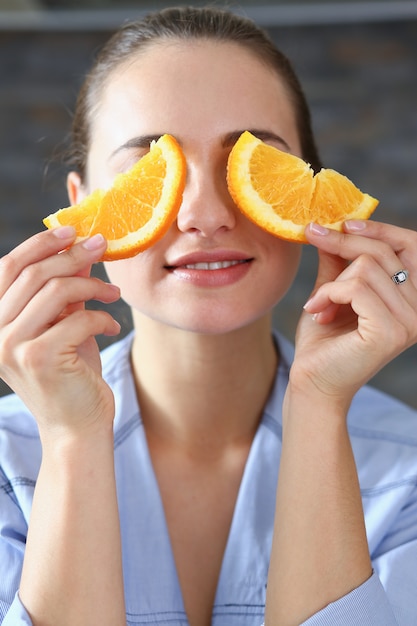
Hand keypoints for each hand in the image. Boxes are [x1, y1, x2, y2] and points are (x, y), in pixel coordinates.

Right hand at [0, 227, 120, 439]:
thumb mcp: (64, 323)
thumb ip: (64, 289)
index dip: (40, 243)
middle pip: (34, 273)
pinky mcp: (40, 358)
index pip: (7, 267)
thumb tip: (80, 248)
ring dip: (93, 286)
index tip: (72, 230)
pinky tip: (111, 326)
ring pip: (57, 290)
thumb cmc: (70, 374)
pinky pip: (79, 318)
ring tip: (113, 294)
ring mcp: (11, 347)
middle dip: (73, 255)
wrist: (77, 426)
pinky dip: (102, 318)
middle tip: (103, 247)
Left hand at [292, 220, 416, 406]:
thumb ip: (340, 261)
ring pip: (367, 268)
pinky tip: (318, 312)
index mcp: (414, 298)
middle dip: (342, 244)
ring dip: (331, 283)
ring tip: (318, 305)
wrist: (312, 381)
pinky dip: (328, 294)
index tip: (342, 223)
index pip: (411, 246)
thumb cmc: (323, 339)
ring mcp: (409, 323)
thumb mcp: (333, 290)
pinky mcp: (389, 332)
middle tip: (312, 238)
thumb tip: (336, 225)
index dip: (379, 229)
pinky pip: (355, 288)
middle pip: (384, 252)